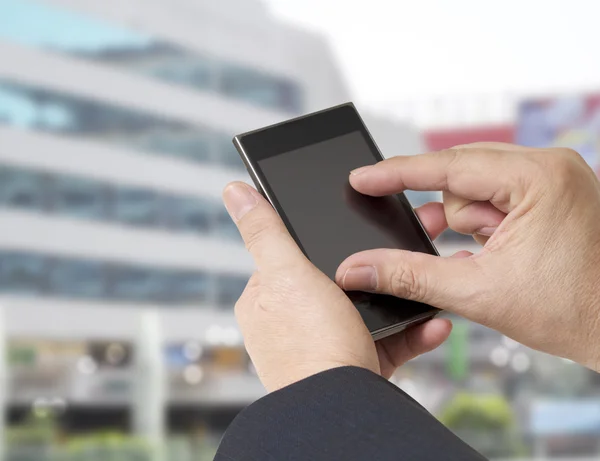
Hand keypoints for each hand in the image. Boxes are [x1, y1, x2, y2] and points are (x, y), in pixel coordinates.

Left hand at [223, 182, 451, 391]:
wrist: (343, 409)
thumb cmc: (308, 344)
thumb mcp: (287, 274)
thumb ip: (264, 231)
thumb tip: (234, 191)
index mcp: (266, 300)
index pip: (292, 256)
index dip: (322, 240)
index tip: (357, 229)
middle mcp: (292, 325)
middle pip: (338, 280)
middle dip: (375, 268)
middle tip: (406, 250)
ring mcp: (325, 346)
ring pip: (368, 310)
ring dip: (400, 298)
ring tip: (425, 282)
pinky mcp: (356, 367)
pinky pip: (388, 341)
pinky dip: (412, 332)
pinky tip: (432, 322)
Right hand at [337, 143, 599, 370]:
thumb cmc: (574, 311)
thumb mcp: (477, 291)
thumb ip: (408, 275)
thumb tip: (359, 268)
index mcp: (539, 178)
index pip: (448, 166)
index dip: (397, 174)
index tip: (361, 178)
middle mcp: (550, 168)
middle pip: (462, 178)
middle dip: (446, 216)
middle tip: (435, 243)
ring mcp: (553, 182)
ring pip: (477, 191)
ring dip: (468, 226)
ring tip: (483, 259)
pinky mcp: (551, 198)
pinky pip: (496, 201)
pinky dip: (483, 227)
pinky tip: (489, 254)